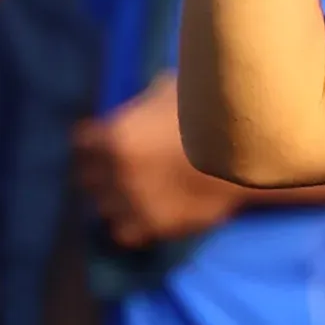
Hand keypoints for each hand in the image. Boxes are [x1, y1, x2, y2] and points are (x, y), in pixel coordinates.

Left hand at [71, 77, 246, 245]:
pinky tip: (141, 215)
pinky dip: (128, 226)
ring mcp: (133, 201)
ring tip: (128, 195)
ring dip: (113, 201)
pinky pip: (122, 233)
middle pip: (87, 178)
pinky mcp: (153, 226)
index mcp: (114, 136)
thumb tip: (141, 102)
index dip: (92, 144)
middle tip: (116, 171)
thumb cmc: (208, 115)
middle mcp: (116, 171)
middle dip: (100, 173)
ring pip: (102, 208)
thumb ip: (145, 100)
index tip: (101, 145)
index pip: (80, 145)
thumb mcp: (171, 91)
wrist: (243, 154)